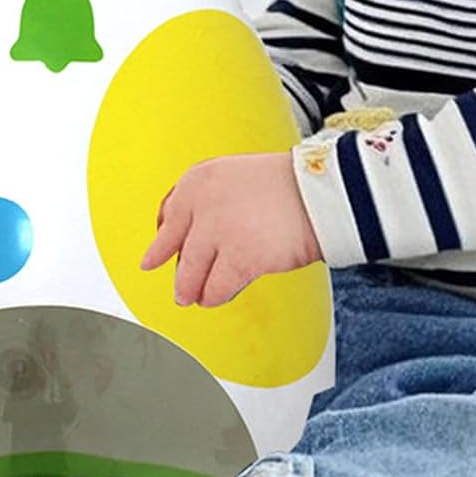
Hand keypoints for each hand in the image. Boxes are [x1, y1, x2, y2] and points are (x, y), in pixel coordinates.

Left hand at [140, 152, 322, 307]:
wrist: (319, 191)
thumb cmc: (290, 184)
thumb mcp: (237, 177)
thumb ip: (213, 201)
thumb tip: (198, 234)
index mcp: (199, 178)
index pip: (169, 214)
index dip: (162, 241)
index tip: (156, 254)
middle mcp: (202, 202)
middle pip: (176, 246)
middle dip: (177, 270)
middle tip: (178, 287)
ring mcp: (218, 231)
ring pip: (191, 271)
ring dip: (190, 289)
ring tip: (192, 298)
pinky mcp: (239, 258)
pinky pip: (216, 286)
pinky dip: (214, 295)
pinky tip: (213, 299)